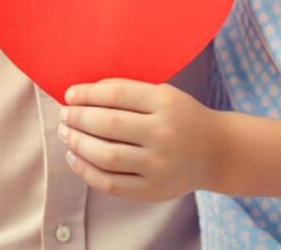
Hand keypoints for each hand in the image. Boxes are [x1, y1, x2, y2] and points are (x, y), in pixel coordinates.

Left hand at [58, 79, 223, 201]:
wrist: (215, 152)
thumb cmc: (181, 117)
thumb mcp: (163, 93)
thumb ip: (127, 90)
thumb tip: (84, 92)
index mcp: (165, 103)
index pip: (116, 95)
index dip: (87, 94)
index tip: (69, 94)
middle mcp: (163, 133)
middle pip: (108, 125)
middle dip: (78, 118)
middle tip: (64, 115)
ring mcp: (158, 164)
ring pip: (106, 156)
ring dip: (78, 143)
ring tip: (65, 133)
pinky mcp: (152, 189)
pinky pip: (110, 183)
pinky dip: (86, 171)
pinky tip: (74, 157)